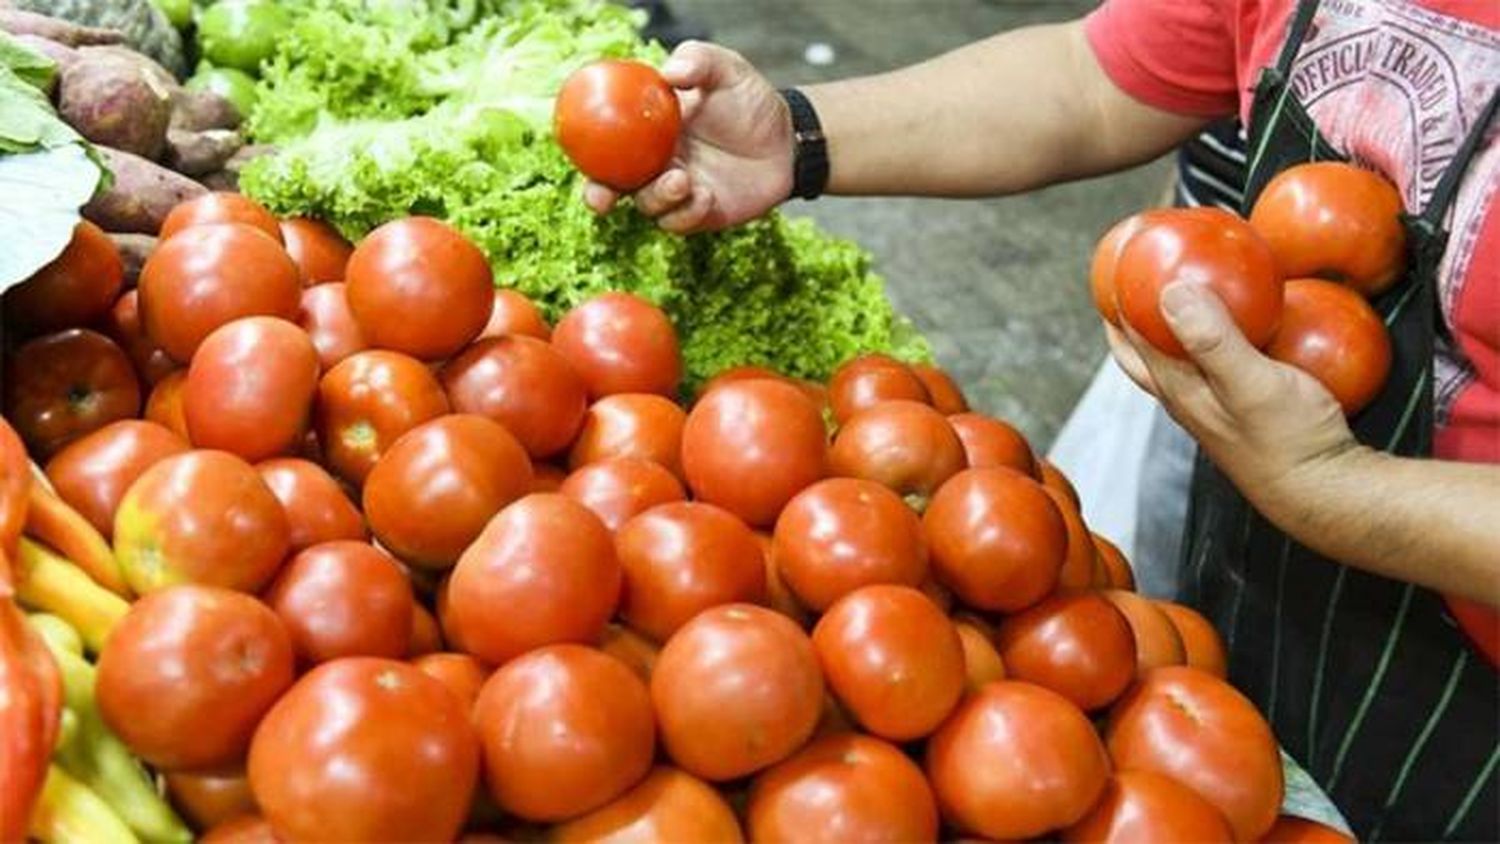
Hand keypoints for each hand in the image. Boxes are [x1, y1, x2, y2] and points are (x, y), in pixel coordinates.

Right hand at [583, 41, 794, 233]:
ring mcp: (677, 191)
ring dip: (657, 197)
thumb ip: (698, 61)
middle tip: (603, 198)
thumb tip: (668, 73)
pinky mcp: (698, 214)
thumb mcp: (727, 70)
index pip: (607, 143)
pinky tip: (706, 195)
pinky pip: (680, 220)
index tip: (579, 156)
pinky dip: (687, 212)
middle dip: (601, 195)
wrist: (788, 140)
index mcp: (649, 129)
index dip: (588, 151)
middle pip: (615, 183)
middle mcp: (656, 162)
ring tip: (682, 180)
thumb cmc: (751, 101)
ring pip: (648, 205)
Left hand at [1106, 282, 1361, 520]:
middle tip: (1134, 275)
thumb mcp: (1250, 383)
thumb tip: (1170, 291)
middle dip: (1130, 312)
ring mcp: (1212, 407)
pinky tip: (1244, 323)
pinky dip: (1215, 337)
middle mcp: (1186, 399)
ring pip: (1176, 357)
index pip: (1129, 336)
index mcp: (1177, 388)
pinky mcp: (1241, 410)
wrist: (1328, 492)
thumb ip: (1212, 340)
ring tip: (1184, 289)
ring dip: (1170, 324)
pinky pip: (1215, 363)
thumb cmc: (1290, 442)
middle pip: (1141, 349)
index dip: (1117, 298)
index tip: (1116, 261)